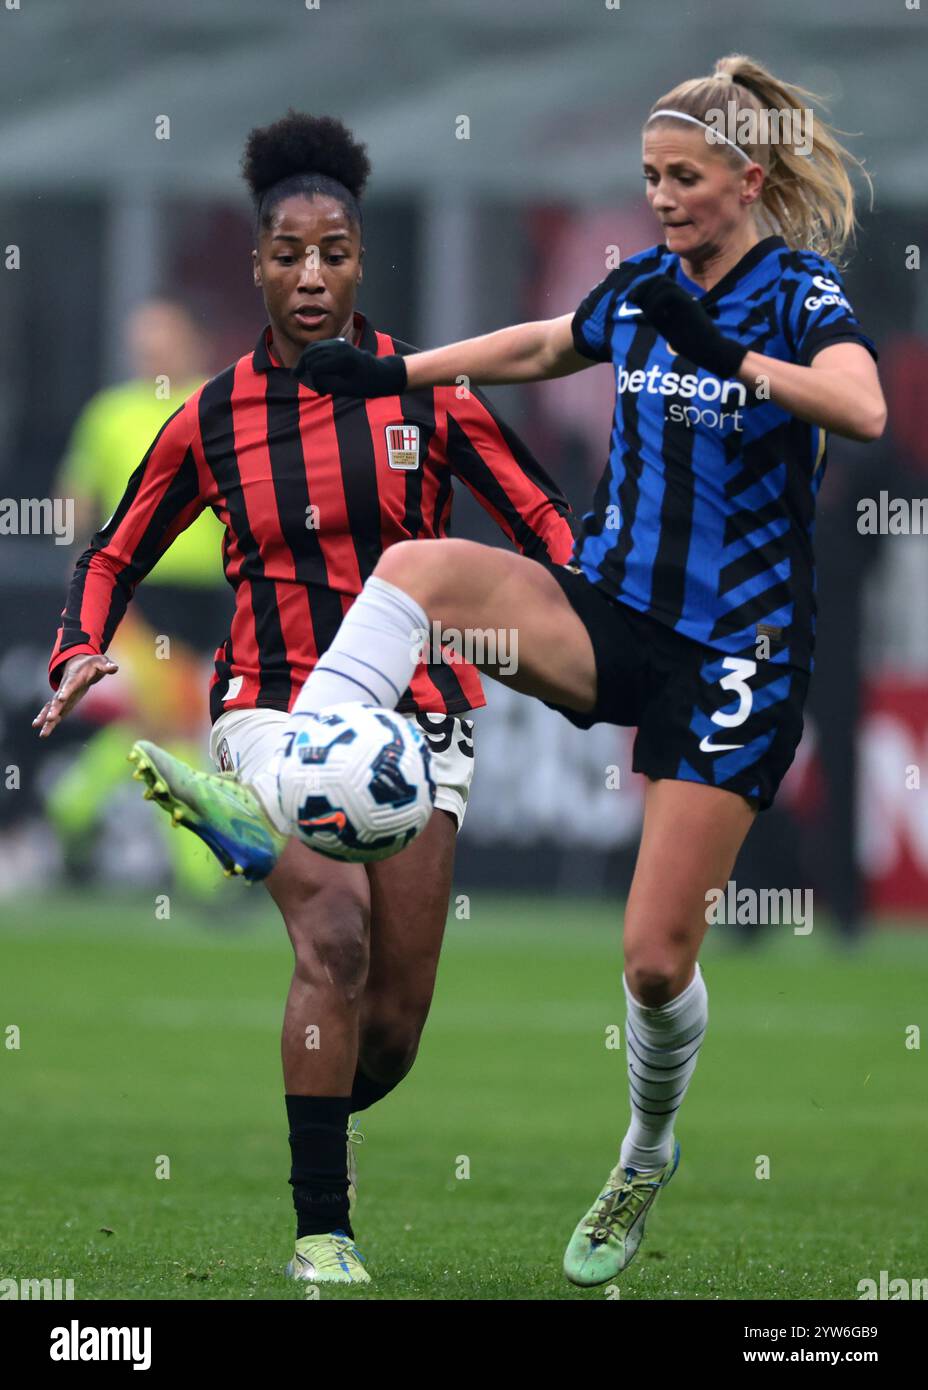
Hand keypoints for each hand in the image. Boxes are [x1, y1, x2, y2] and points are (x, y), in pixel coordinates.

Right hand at [33, 653, 118, 737]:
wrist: (78, 665)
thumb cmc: (91, 664)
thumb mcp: (100, 662)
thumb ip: (106, 666)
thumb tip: (114, 668)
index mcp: (74, 678)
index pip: (69, 685)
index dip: (65, 692)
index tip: (61, 699)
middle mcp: (65, 688)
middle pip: (58, 700)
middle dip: (54, 710)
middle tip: (49, 718)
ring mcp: (62, 696)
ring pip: (52, 708)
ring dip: (46, 719)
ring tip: (40, 730)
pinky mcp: (63, 703)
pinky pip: (53, 712)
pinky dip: (47, 720)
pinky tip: (42, 730)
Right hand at [292, 337, 407, 397]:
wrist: (382, 373)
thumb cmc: (368, 384)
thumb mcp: (349, 390)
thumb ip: (329, 384)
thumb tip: (314, 379)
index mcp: (344, 359)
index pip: (317, 367)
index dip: (315, 381)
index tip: (322, 393)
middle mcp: (340, 347)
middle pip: (311, 355)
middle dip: (306, 370)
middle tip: (306, 382)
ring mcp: (339, 343)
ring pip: (312, 348)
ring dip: (304, 360)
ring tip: (299, 372)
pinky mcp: (338, 343)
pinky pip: (318, 345)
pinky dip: (310, 354)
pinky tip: (307, 364)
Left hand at [627, 274, 746, 378]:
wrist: (711, 350)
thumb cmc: (692, 344)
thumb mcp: (668, 329)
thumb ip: (656, 316)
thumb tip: (638, 307)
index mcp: (677, 300)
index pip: (658, 282)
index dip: (643, 286)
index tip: (631, 299)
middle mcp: (681, 296)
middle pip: (659, 278)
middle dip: (642, 287)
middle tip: (632, 300)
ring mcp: (686, 299)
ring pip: (663, 283)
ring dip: (650, 297)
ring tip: (650, 315)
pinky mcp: (690, 306)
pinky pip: (669, 294)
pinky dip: (657, 304)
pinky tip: (659, 318)